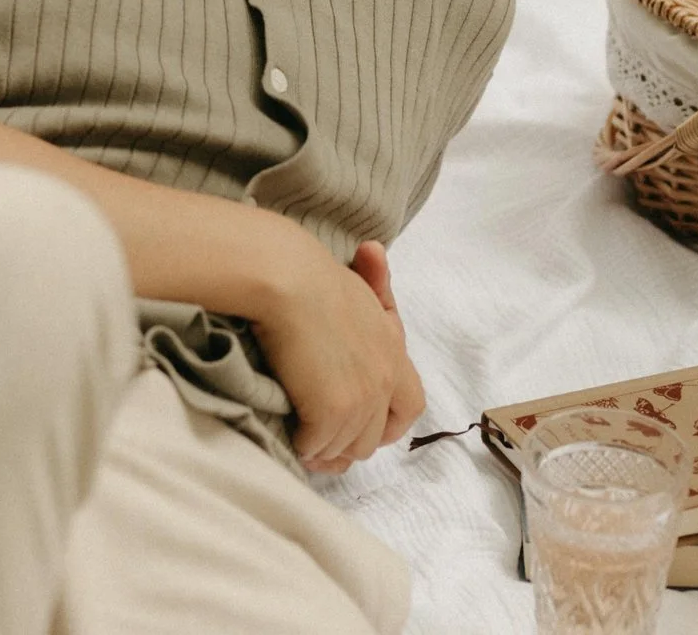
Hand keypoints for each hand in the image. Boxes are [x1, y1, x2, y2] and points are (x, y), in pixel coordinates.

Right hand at [249, 230, 424, 476]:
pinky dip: (302, 445)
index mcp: (394, 352)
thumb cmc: (314, 275)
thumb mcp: (355, 281)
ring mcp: (361, 399)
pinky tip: (287, 434)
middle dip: (350, 441)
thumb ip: (374, 284)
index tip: (360, 423)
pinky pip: (317, 446)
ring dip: (323, 447)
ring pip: (347, 447)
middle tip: (321, 436)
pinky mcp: (332, 412)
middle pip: (375, 437)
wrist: (288, 279)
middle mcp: (385, 380)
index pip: (410, 407)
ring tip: (301, 439)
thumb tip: (372, 249)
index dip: (387, 423)